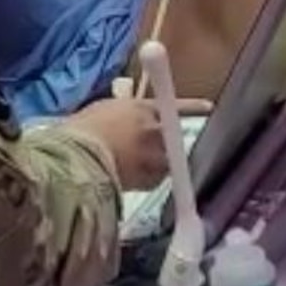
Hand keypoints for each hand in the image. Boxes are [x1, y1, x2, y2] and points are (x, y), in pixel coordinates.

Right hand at [61, 95, 212, 190]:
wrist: (76, 160)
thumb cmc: (81, 132)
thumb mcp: (102, 111)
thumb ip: (123, 113)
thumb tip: (125, 119)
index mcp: (142, 108)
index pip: (174, 105)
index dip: (193, 107)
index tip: (209, 107)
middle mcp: (155, 129)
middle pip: (172, 136)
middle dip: (164, 143)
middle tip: (145, 149)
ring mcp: (156, 155)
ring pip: (165, 160)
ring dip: (155, 164)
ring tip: (131, 167)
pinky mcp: (151, 179)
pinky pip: (155, 180)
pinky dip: (146, 180)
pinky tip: (127, 179)